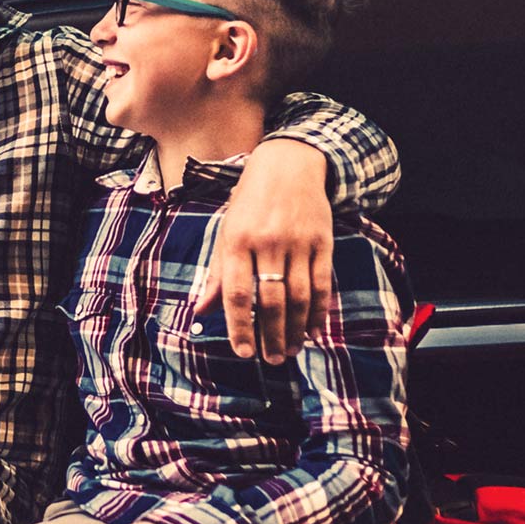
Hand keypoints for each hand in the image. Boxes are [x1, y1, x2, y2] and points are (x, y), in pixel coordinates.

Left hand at [194, 138, 334, 363]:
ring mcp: (298, 242)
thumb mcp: (227, 232)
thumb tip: (201, 311)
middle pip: (271, 299)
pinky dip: (319, 311)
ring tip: (290, 351)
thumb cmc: (249, 203)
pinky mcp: (322, 241)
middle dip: (271, 335)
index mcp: (237, 241)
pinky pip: (322, 283)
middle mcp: (267, 242)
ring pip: (299, 296)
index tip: (243, 352)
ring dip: (295, 329)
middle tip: (271, 359)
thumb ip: (217, 274)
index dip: (239, 326)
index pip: (236, 292)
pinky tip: (313, 330)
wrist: (288, 164)